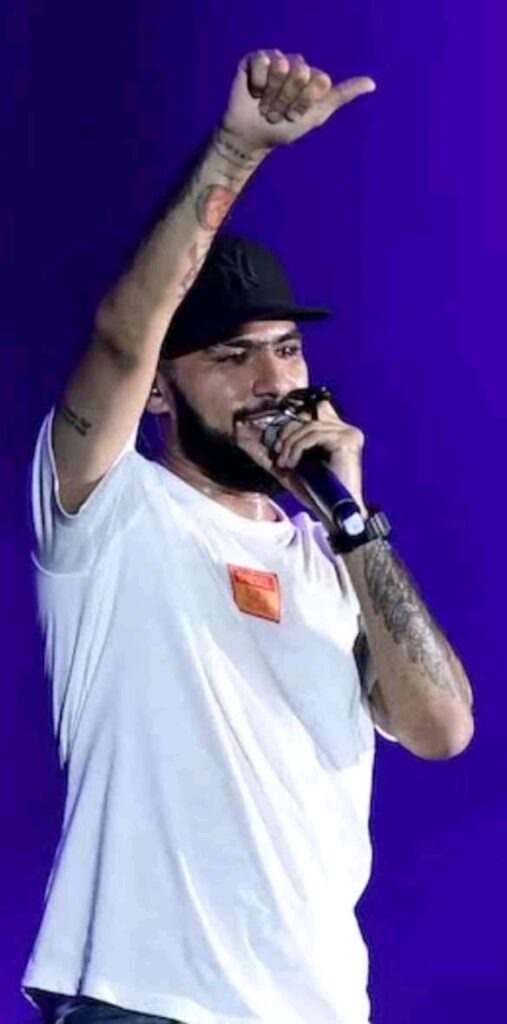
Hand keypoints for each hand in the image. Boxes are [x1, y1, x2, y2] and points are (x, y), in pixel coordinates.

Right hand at [222, 49, 375, 150]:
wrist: (252, 137)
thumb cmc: (284, 129)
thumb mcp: (317, 116)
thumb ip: (342, 96)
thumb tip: (372, 83)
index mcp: (312, 75)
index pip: (320, 81)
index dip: (305, 103)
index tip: (295, 115)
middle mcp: (295, 63)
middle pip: (301, 73)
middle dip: (287, 100)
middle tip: (278, 111)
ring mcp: (274, 58)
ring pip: (280, 68)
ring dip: (271, 95)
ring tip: (265, 105)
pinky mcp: (254, 59)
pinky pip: (261, 63)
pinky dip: (257, 85)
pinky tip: (254, 93)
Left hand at [236, 398, 367, 521]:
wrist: (333, 514)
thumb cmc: (315, 493)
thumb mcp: (285, 468)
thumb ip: (266, 451)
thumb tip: (241, 433)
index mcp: (331, 432)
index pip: (308, 409)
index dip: (288, 413)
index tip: (271, 427)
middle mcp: (342, 428)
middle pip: (305, 416)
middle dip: (285, 434)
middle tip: (277, 454)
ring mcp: (347, 432)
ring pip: (307, 426)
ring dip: (290, 445)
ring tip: (285, 464)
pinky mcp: (347, 439)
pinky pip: (314, 434)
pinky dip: (298, 448)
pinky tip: (292, 463)